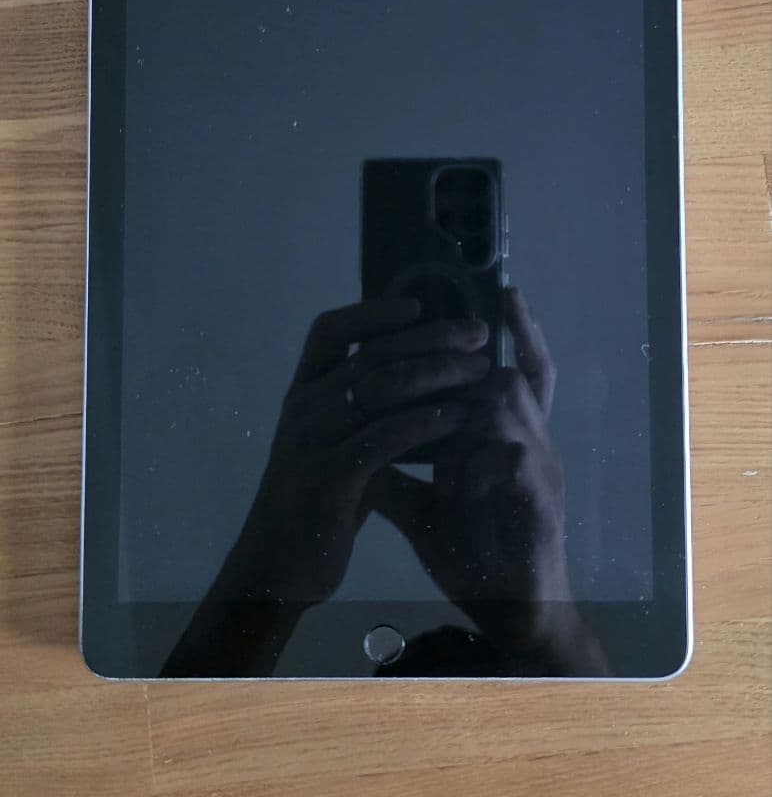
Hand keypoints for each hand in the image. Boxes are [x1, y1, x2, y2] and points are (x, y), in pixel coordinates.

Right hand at [225, 297, 491, 602]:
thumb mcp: (335, 444)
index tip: (419, 304)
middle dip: (430, 338)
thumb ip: (362, 410)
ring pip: (381, 388)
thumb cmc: (316, 502)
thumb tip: (413, 372)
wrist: (276, 566)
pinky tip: (457, 417)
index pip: (329, 330)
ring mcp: (312, 440)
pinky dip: (424, 422)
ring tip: (480, 371)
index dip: (372, 312)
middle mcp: (303, 407)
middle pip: (371, 354)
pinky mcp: (328, 477)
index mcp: (301, 393)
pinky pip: (383, 437)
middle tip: (477, 334)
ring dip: (438, 374)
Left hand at [367, 288, 575, 645]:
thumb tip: (354, 444)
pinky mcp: (541, 502)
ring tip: (438, 415)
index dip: (519, 333)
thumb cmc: (474, 552)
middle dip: (482, 355)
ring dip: (466, 406)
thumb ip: (396, 471)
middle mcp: (530, 443)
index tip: (505, 292)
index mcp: (506, 439)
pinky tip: (453, 478)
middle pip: (514, 376)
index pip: (518, 371)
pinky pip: (512, 459)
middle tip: (457, 335)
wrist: (512, 613)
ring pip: (509, 404)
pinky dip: (476, 462)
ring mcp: (540, 469)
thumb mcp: (426, 506)